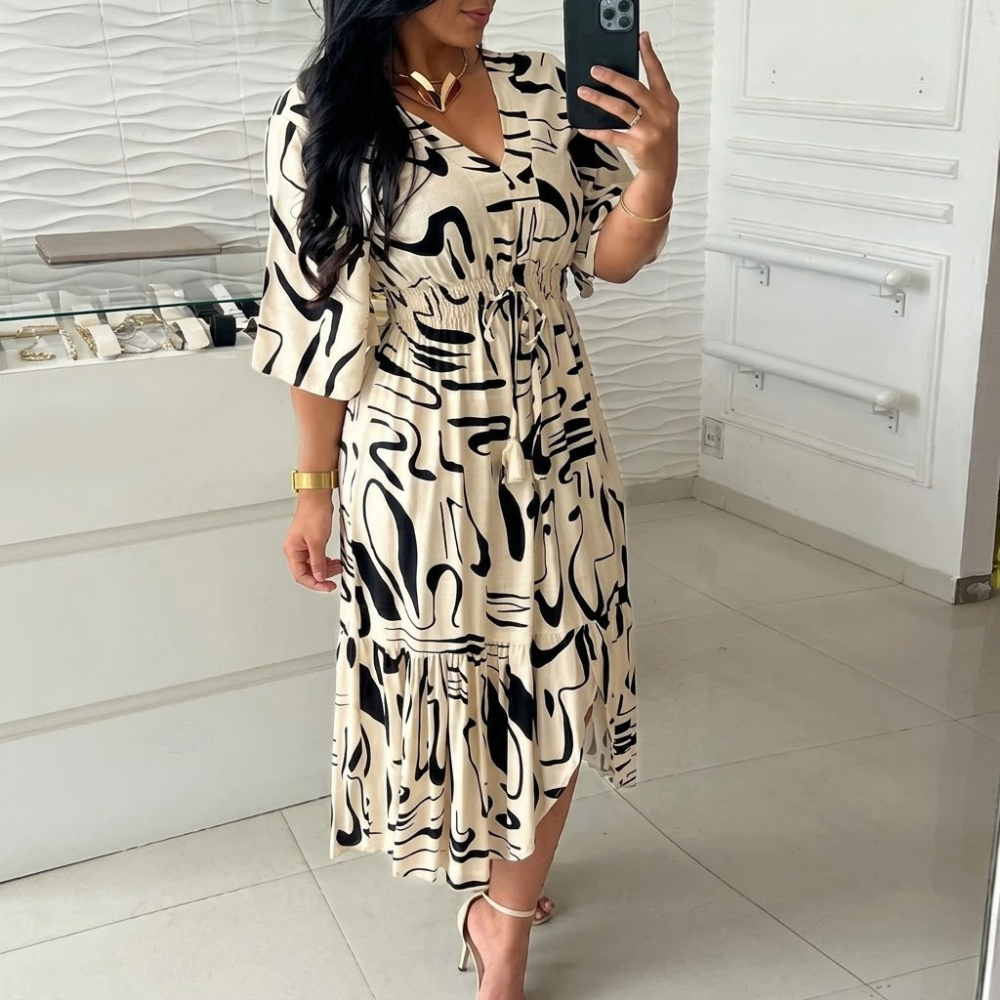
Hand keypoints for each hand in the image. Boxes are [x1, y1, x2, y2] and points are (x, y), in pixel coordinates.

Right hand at [284, 493, 341, 592]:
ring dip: (325, 569)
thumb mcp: (317, 541)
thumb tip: (319, 577)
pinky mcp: (312, 542)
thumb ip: (318, 562)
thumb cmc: (313, 513)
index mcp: (292, 551)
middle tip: (334, 579)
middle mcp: (295, 550)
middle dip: (321, 576)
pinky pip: (318, 557)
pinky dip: (326, 561)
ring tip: (337, 568)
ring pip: (314, 565)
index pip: (301, 575)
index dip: (315, 583)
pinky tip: (334, 561)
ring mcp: (304, 546)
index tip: (327, 586)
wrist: (317, 497)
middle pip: (307, 572)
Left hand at [577, 31, 678, 179]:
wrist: (663, 168)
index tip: (641, 39)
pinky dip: (596, 131)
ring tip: (583, 92)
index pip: (657, 73)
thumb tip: (619, 80)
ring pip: (621, 109)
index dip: (649, 55)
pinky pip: (612, 135)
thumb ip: (648, 97)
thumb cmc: (658, 137)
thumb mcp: (661, 114)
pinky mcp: (637, 145)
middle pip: (634, 89)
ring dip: (599, 99)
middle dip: (613, 77)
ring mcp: (649, 130)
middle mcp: (660, 114)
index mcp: (667, 102)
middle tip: (595, 70)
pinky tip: (584, 126)